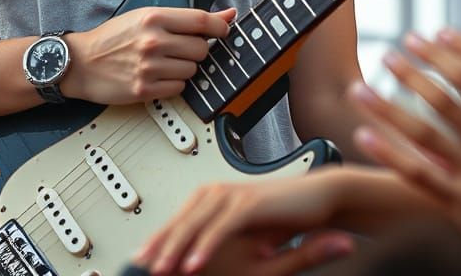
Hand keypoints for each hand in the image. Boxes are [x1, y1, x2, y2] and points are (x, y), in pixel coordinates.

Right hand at [62, 6, 236, 103]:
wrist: (82, 62)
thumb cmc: (113, 38)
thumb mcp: (146, 16)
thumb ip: (185, 17)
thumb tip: (227, 15)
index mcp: (154, 17)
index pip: (201, 20)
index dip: (220, 27)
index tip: (223, 31)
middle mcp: (153, 41)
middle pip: (201, 48)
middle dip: (197, 50)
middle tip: (181, 49)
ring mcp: (149, 67)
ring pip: (192, 70)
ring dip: (185, 68)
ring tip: (165, 63)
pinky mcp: (145, 89)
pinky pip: (179, 89)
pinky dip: (174, 85)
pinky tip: (158, 77)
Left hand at [132, 169, 353, 274]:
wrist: (319, 201)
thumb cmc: (284, 219)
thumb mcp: (249, 239)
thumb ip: (222, 240)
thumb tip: (194, 252)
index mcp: (215, 198)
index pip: (180, 221)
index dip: (159, 240)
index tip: (142, 261)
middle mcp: (219, 192)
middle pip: (181, 221)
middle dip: (159, 245)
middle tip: (141, 268)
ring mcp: (234, 195)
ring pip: (196, 223)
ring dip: (176, 247)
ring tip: (161, 270)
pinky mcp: (249, 203)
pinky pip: (221, 227)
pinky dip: (205, 245)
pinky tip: (193, 264)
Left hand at [352, 29, 460, 272]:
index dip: (459, 47)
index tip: (437, 32)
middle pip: (451, 88)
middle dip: (420, 63)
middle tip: (397, 45)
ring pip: (425, 125)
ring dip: (390, 101)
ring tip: (364, 83)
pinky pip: (419, 173)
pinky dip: (390, 153)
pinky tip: (364, 135)